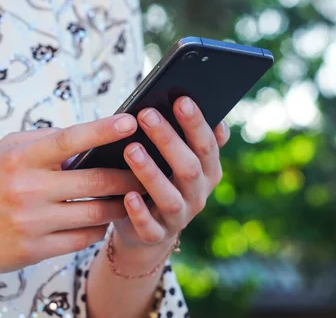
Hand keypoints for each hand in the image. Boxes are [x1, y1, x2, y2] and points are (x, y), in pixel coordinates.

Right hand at [0, 114, 143, 273]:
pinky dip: (99, 227)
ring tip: (133, 196)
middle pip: (95, 180)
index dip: (103, 130)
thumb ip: (46, 140)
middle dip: (127, 176)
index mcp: (21, 158)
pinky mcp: (36, 249)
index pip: (70, 139)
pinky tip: (103, 219)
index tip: (131, 122)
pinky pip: (83, 237)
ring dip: (120, 204)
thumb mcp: (8, 150)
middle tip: (148, 170)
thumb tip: (91, 137)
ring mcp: (32, 222)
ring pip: (96, 212)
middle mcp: (27, 189)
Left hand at [113, 97, 229, 251]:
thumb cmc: (161, 180)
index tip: (180, 99)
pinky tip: (127, 196)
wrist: (148, 230)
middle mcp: (197, 194)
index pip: (206, 145)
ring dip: (151, 173)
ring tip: (131, 149)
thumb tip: (198, 105)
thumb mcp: (177, 159)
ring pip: (170, 198)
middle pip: (189, 167)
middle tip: (146, 115)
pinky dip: (139, 213)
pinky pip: (150, 227)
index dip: (195, 123)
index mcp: (207, 171)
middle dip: (169, 140)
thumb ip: (188, 137)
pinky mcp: (156, 236)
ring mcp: (178, 218)